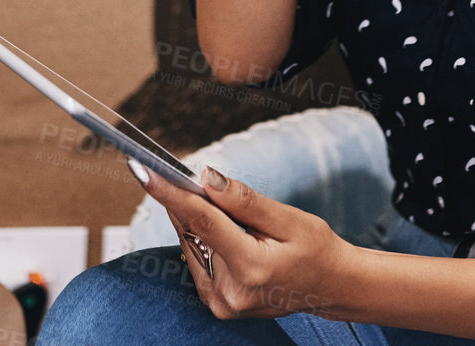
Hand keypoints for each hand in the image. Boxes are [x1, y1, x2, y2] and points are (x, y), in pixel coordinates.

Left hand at [129, 159, 352, 320]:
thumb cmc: (316, 249)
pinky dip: (202, 238)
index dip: (169, 192)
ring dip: (195, 219)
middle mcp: (230, 291)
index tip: (143, 169)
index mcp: (251, 268)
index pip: (201, 222)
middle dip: (187, 199)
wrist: (331, 287)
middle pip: (192, 231)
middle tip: (186, 174)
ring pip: (190, 244)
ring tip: (220, 207)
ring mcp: (221, 303)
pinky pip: (197, 259)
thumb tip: (207, 177)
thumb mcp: (289, 219)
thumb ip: (244, 201)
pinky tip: (221, 229)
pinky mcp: (217, 304)